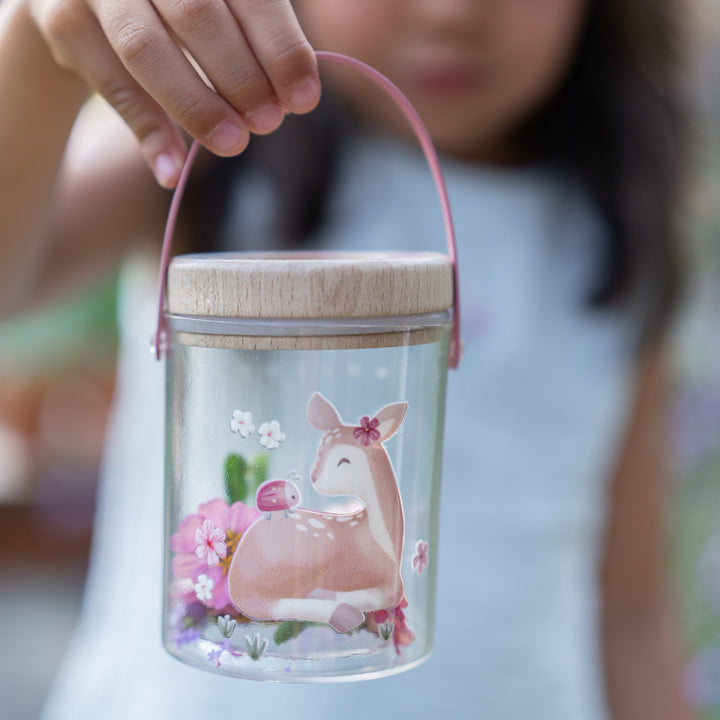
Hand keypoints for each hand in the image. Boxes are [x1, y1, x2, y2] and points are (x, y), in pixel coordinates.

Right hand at [28, 0, 320, 186]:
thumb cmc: (175, 7)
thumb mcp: (221, 7)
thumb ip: (255, 38)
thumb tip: (297, 96)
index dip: (280, 47)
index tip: (304, 100)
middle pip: (197, 14)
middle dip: (240, 77)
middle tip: (268, 123)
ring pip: (146, 48)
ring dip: (196, 106)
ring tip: (233, 146)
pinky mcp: (59, 16)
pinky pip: (109, 82)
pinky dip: (146, 131)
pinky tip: (172, 171)